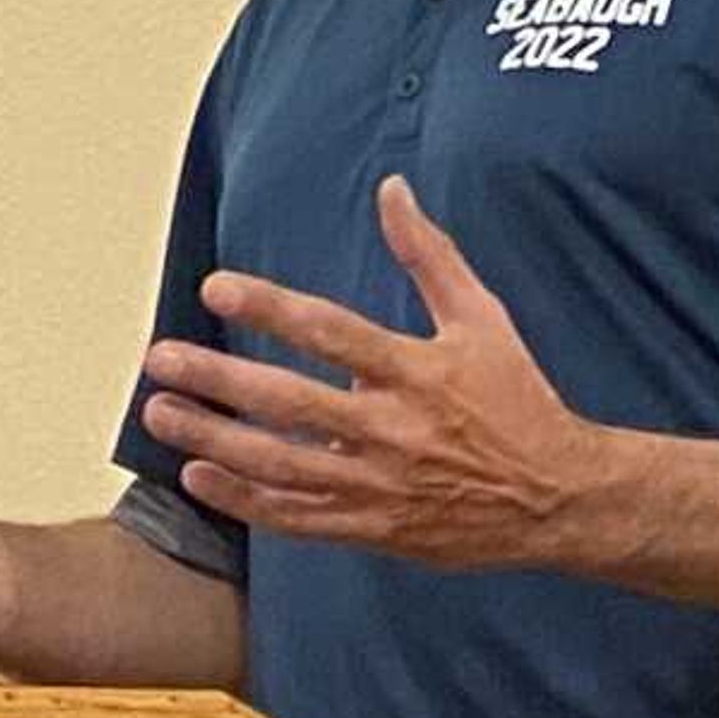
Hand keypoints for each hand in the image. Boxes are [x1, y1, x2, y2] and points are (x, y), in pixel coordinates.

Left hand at [135, 175, 606, 570]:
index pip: (331, 332)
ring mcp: (380, 485)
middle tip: (159, 359)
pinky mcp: (374, 529)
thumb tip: (393, 189)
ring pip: (280, 466)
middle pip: (289, 403)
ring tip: (159, 414)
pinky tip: (199, 477)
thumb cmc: (518, 398)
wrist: (560, 499)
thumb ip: (430, 254)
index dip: (270, 308)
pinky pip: (297, 518)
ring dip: (213, 440)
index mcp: (417, 372)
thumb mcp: (483, 318)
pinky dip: (244, 501)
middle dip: (218, 380)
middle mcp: (393, 430)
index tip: (215, 287)